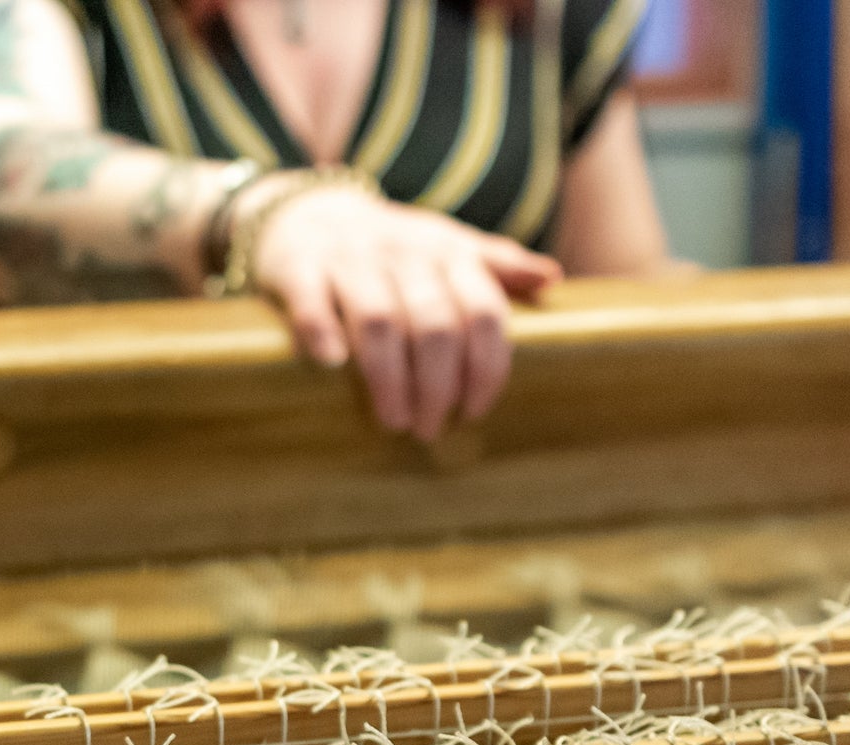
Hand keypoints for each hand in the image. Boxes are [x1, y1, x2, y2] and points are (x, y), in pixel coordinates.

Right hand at [246, 182, 561, 441]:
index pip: (483, 311)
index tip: (476, 410)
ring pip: (378, 320)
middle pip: (435, 325)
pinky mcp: (298, 267)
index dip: (486, 368)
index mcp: (446, 252)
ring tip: (394, 421)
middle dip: (438, 386)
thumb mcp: (447, 247)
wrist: (308, 211)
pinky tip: (332, 365)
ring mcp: (349, 259)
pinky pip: (311, 299)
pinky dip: (321, 331)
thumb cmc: (391, 248)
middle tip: (431, 428)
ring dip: (390, 378)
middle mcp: (403, 253)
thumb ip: (496, 265)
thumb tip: (551, 278)